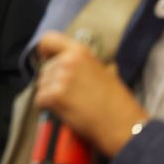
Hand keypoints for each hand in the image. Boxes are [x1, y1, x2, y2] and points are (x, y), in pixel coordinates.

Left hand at [34, 31, 148, 156]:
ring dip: (50, 95)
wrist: (123, 124)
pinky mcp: (54, 96)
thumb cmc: (117, 102)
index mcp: (80, 52)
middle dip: (53, 81)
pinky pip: (40, 99)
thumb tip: (71, 62)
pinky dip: (47, 107)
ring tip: (71, 103)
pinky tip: (65, 111)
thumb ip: (84, 63)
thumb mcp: (104, 71)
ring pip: (41, 84)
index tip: (45, 57)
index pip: (49, 39)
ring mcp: (60, 78)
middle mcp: (68, 61)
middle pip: (45, 68)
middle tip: (70, 94)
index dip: (45, 49)